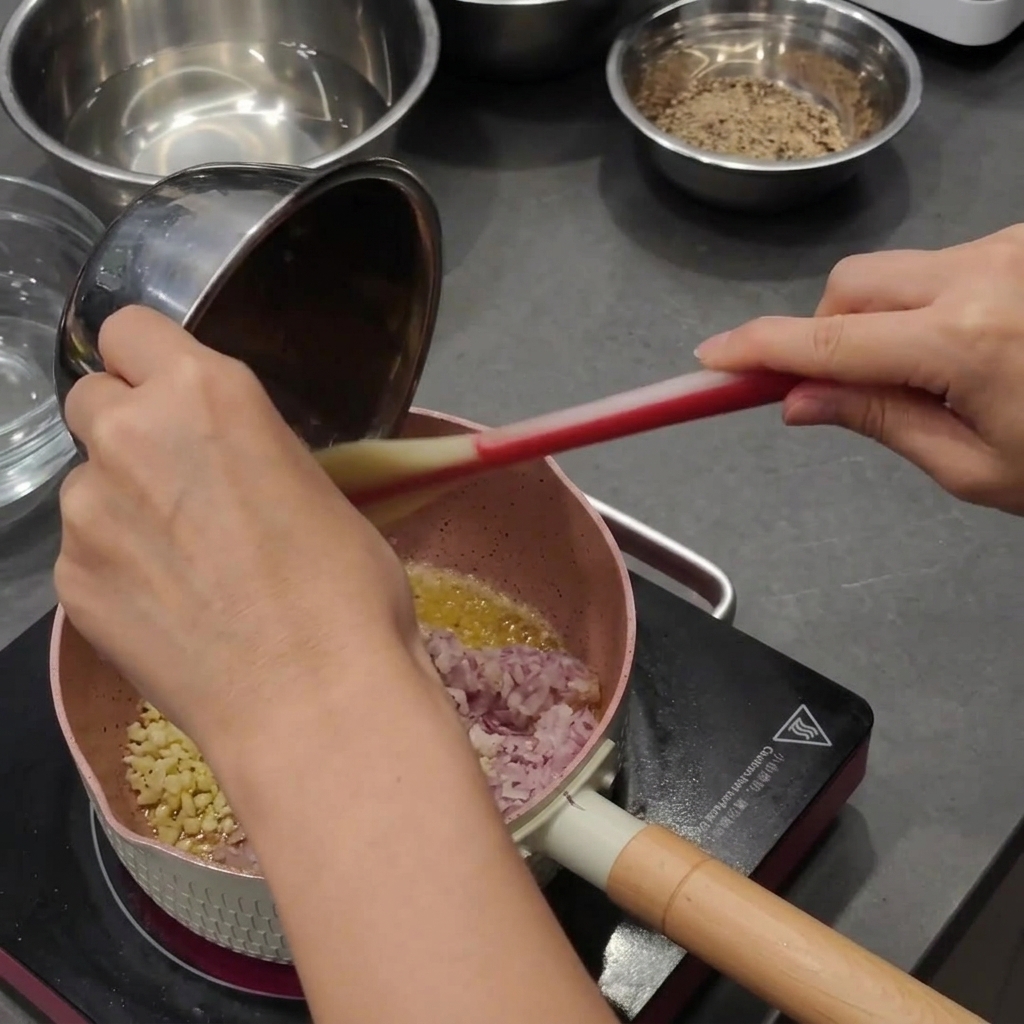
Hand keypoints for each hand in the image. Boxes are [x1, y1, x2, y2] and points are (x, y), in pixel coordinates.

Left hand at [55, 306, 612, 1023]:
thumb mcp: (315, 484)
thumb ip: (247, 449)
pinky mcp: (70, 582)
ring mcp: (87, 511)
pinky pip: (85, 553)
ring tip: (186, 567)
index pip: (127, 328)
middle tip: (179, 484)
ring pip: (86, 483)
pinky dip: (117, 569)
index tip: (172, 399)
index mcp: (207, 392)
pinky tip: (171, 610)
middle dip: (126, 429)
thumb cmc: (349, 584)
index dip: (150, 363)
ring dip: (122, 506)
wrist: (313, 698)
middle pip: (91, 399)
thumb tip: (221, 462)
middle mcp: (130, 434)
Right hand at [696, 225, 1023, 513]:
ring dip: (884, 319)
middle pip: (852, 285)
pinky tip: (978, 344)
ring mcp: (1013, 247)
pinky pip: (947, 264)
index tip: (710, 361)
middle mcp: (985, 274)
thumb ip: (882, 422)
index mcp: (966, 342)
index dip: (759, 350)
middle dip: (825, 331)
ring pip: (898, 272)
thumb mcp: (977, 468)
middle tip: (842, 386)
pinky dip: (931, 304)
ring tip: (936, 373)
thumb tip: (799, 400)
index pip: (829, 343)